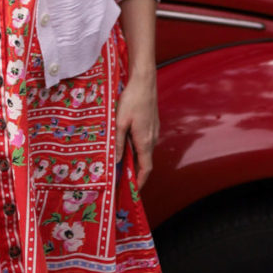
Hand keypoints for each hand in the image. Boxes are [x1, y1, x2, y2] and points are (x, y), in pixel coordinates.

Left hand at [114, 70, 158, 191]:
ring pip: (145, 151)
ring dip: (136, 159)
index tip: (132, 191)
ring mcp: (154, 131)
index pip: (145, 170)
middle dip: (135, 173)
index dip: (140, 182)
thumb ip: (119, 143)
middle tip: (121, 178)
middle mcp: (152, 139)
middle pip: (145, 162)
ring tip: (122, 163)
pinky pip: (146, 141)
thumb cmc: (132, 99)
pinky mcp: (152, 124)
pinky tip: (127, 143)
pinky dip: (138, 148)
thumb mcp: (120, 122)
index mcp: (145, 141)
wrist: (144, 81)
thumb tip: (117, 161)